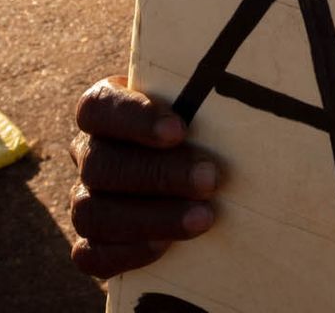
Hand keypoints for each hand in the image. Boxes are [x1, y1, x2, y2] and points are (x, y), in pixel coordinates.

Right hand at [69, 75, 219, 279]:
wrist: (206, 185)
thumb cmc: (209, 129)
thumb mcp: (205, 105)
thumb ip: (209, 94)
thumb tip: (248, 78)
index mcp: (106, 110)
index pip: (98, 107)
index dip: (133, 119)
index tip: (179, 130)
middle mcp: (89, 154)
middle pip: (102, 164)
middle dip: (157, 174)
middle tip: (210, 179)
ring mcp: (86, 200)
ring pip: (92, 212)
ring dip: (149, 217)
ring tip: (202, 218)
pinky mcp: (93, 244)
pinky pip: (90, 256)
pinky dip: (126, 253)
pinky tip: (166, 248)